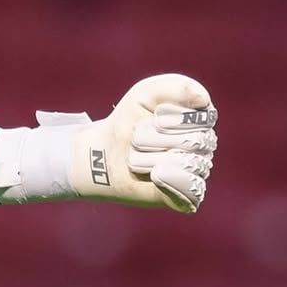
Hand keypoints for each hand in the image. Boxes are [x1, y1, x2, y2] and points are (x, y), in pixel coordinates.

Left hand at [0, 74, 216, 213]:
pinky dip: (170, 181)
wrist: (82, 157)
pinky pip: (192, 193)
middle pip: (196, 142)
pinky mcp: (175, 201)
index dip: (172, 118)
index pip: (204, 120)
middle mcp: (195, 154)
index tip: (141, 120)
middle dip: (156, 138)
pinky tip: (148, 175)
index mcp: (191, 128)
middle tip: (131, 143)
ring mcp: (186, 177)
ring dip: (153, 157)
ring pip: (189, 163)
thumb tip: (201, 95)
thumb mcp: (140, 95)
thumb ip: (171, 85)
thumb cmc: (106, 126)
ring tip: (132, 159)